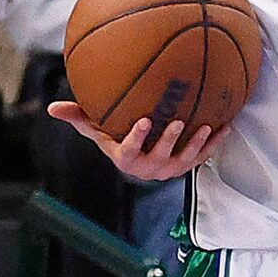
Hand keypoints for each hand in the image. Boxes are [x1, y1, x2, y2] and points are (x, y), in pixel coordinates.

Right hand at [48, 104, 228, 179]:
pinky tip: (226, 126)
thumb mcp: (96, 129)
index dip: (138, 138)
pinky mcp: (187, 165)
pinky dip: (214, 144)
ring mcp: (169, 168)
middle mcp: (149, 168)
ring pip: (185, 159)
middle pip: (161, 157)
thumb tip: (51, 108)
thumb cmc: (114, 137)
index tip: (145, 120)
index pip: (130, 151)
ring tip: (206, 127)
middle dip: (170, 140)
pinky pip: (202, 156)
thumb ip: (78, 118)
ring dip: (196, 144)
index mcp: (126, 159)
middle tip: (178, 121)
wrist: (139, 154)